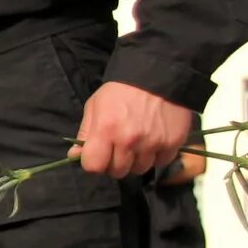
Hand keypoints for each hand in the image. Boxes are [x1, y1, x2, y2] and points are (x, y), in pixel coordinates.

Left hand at [76, 81, 193, 179]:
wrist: (156, 76)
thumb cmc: (120, 91)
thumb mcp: (94, 106)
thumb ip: (85, 133)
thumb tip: (74, 156)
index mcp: (106, 131)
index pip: (94, 166)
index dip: (94, 163)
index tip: (98, 156)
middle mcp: (129, 140)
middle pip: (118, 171)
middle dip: (115, 164)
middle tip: (118, 149)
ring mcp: (153, 143)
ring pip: (140, 169)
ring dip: (136, 161)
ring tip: (137, 144)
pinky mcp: (173, 143)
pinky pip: (161, 162)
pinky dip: (156, 156)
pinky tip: (153, 142)